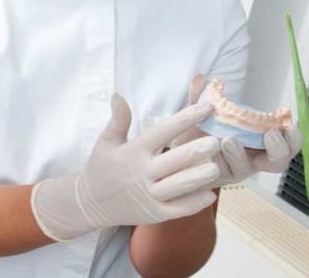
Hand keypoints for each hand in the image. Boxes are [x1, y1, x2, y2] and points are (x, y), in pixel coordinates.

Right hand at [31, 95, 220, 240]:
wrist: (91, 203)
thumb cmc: (102, 168)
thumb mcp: (106, 142)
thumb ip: (118, 120)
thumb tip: (118, 94)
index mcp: (133, 152)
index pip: (162, 132)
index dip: (185, 118)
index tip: (205, 107)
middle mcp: (142, 173)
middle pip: (175, 160)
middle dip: (197, 150)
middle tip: (217, 141)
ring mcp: (149, 195)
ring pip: (180, 185)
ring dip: (199, 176)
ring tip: (217, 167)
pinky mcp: (155, 214)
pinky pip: (179, 209)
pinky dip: (196, 202)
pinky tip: (210, 193)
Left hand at [169, 75, 303, 187]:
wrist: (174, 153)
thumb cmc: (197, 131)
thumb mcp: (199, 111)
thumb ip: (201, 97)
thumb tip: (201, 77)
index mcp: (259, 140)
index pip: (287, 142)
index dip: (293, 136)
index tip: (289, 122)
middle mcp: (251, 157)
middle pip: (278, 162)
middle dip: (280, 149)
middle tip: (270, 134)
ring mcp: (235, 169)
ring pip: (248, 169)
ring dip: (240, 154)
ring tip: (228, 140)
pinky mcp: (217, 177)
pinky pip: (222, 172)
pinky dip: (218, 161)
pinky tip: (210, 150)